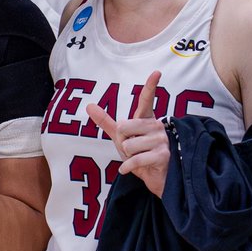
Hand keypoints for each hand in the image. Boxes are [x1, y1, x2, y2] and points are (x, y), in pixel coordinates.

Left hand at [85, 71, 168, 195]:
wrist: (154, 178)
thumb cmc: (140, 154)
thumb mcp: (120, 137)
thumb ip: (106, 122)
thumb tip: (89, 105)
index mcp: (147, 119)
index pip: (147, 100)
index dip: (151, 86)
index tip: (157, 72)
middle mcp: (156, 126)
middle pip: (123, 127)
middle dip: (121, 143)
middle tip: (132, 150)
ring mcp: (161, 140)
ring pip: (128, 145)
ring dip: (127, 157)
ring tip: (138, 159)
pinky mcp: (162, 155)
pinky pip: (135, 159)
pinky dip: (128, 167)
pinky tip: (132, 169)